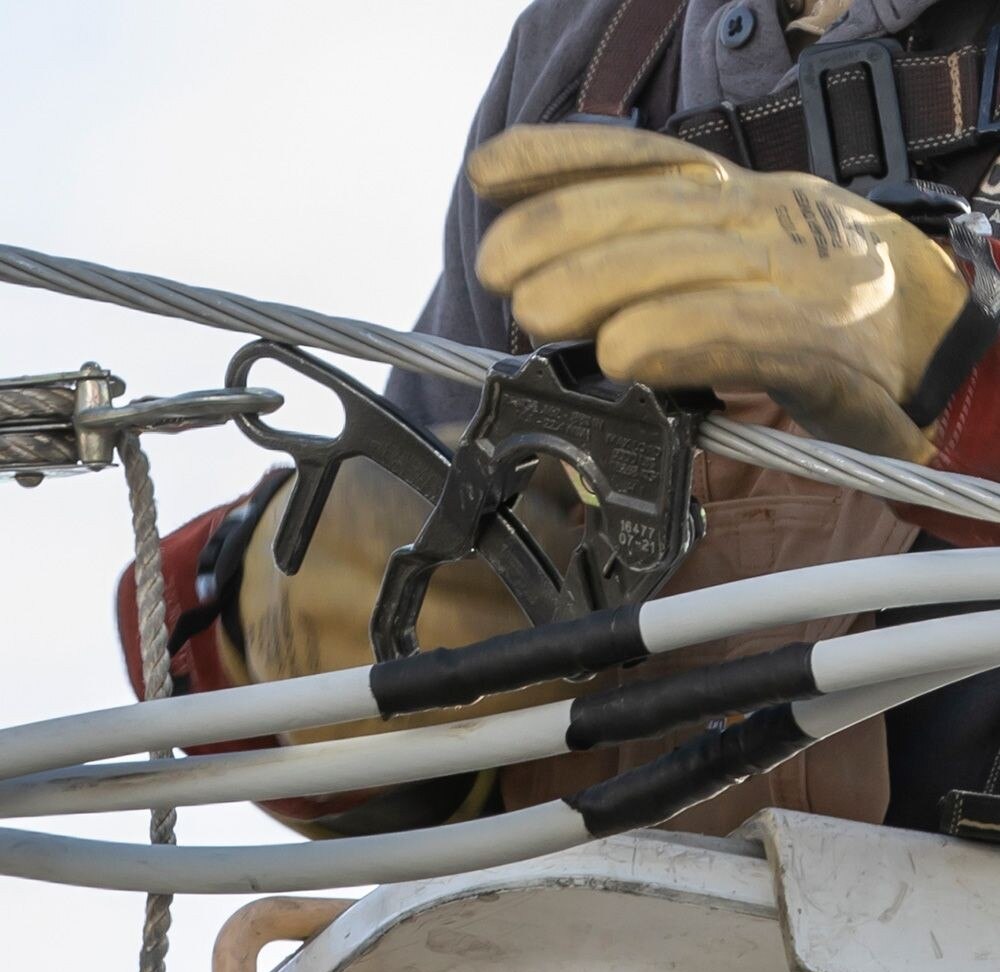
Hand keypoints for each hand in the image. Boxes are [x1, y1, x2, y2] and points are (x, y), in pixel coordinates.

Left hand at [469, 125, 969, 461]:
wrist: (932, 333)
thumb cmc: (815, 297)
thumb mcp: (736, 250)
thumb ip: (657, 255)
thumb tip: (548, 280)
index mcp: (737, 197)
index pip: (644, 160)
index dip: (562, 159)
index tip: (489, 172)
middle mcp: (763, 221)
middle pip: (653, 210)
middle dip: (563, 230)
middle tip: (497, 269)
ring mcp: (798, 278)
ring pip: (691, 265)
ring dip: (602, 282)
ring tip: (535, 309)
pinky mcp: (826, 348)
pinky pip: (750, 334)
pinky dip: (682, 336)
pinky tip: (625, 350)